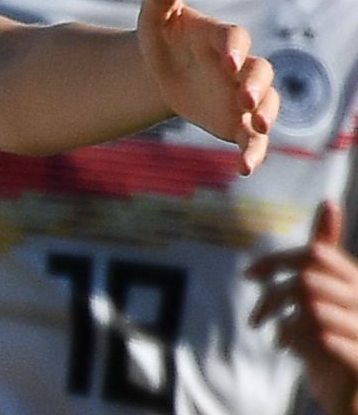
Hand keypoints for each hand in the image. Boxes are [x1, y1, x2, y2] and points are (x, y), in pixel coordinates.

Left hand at [137, 0, 275, 173]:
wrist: (165, 71)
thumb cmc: (162, 38)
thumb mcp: (154, 19)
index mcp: (221, 38)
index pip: (235, 38)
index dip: (234, 47)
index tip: (227, 60)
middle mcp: (241, 66)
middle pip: (261, 72)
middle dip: (257, 85)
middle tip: (245, 99)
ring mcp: (245, 94)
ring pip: (267, 106)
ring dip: (265, 118)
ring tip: (257, 130)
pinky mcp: (240, 120)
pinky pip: (253, 138)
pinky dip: (253, 151)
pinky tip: (242, 167)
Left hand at [247, 201, 357, 413]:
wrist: (353, 394)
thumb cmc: (336, 339)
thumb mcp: (326, 295)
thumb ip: (325, 254)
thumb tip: (330, 203)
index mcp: (357, 283)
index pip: (317, 254)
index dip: (278, 259)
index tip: (250, 275)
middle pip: (307, 280)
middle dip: (272, 297)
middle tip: (256, 319)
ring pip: (311, 309)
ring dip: (283, 325)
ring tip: (279, 339)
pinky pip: (323, 339)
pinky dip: (295, 341)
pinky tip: (288, 349)